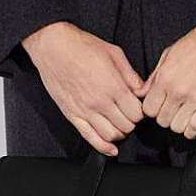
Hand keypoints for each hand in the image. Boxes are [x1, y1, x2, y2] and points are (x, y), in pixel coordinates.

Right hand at [22, 22, 145, 155]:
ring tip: (119, 125)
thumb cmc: (81, 46)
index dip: (140, 112)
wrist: (53, 46)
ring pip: (111, 135)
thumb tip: (142, 90)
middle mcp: (101, 102)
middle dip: (131, 122)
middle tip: (128, 115)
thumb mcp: (114, 53)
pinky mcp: (73, 116)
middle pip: (126, 126)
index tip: (137, 108)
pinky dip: (104, 148)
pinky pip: (91, 138)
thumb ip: (131, 75)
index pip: (137, 113)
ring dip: (119, 134)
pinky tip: (111, 149)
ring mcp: (86, 111)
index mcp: (114, 86)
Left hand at [141, 6, 195, 138]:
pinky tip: (194, 121)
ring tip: (184, 114)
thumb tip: (142, 92)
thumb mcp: (169, 53)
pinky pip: (195, 128)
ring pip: (177, 128)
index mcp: (165, 78)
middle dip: (166, 117)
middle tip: (173, 109)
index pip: (149, 109)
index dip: (153, 109)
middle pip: (162, 121)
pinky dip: (192, 129)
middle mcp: (178, 91)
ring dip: (179, 123)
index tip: (160, 106)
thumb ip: (154, 76)